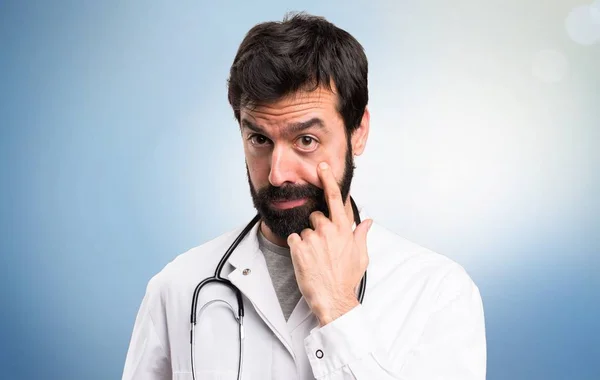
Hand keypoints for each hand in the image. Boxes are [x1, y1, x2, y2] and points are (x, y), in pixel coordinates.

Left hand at [287, 161, 372, 325]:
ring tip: (315, 258)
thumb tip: (368, 221)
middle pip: (316, 216)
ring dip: (307, 241)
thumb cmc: (346, 279)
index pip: (336, 199)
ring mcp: (312, 238)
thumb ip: (361, 235)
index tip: (322, 166)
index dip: (328, 180)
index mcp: (344, 230)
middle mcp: (328, 230)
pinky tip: (305, 261)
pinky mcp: (298, 248)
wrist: (333, 299)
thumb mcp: (361, 256)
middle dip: (317, 227)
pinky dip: (296, 248)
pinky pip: (293, 239)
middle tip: (322, 248)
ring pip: (304, 229)